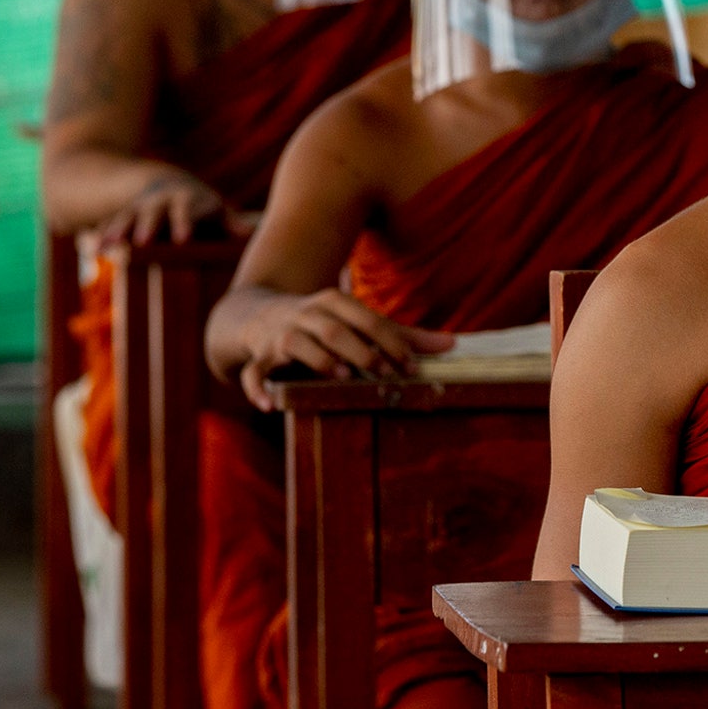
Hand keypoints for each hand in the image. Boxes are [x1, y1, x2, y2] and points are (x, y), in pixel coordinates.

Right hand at [100, 173, 225, 245]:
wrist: (166, 184)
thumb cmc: (200, 205)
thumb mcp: (217, 209)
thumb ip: (231, 221)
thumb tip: (250, 232)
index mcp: (186, 200)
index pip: (186, 210)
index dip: (184, 222)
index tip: (184, 239)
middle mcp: (160, 202)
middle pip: (152, 213)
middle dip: (147, 227)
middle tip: (142, 243)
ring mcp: (138, 208)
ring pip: (126, 218)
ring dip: (118, 231)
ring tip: (108, 247)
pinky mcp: (123, 217)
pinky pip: (110, 225)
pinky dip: (103, 236)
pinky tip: (95, 250)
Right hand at [237, 289, 455, 410]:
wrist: (257, 315)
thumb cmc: (325, 323)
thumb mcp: (359, 322)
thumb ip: (403, 335)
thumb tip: (453, 344)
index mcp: (335, 302)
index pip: (368, 319)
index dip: (391, 342)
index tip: (411, 367)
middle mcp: (307, 314)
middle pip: (335, 329)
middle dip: (360, 351)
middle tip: (383, 373)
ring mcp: (280, 335)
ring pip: (297, 344)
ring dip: (320, 360)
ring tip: (342, 377)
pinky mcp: (260, 356)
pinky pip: (254, 372)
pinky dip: (258, 388)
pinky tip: (269, 406)